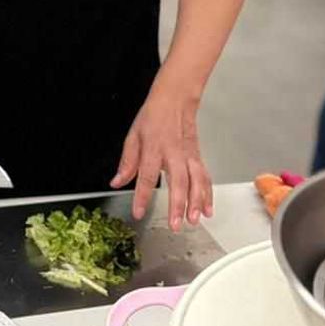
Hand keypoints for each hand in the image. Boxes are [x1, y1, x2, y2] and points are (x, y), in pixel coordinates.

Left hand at [109, 84, 212, 230]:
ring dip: (197, 202)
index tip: (138, 212)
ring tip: (193, 220)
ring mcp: (188, 156)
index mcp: (153, 148)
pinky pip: (205, 178)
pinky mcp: (198, 158)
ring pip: (196, 181)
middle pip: (178, 181)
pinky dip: (208, 195)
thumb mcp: (133, 137)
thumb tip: (116, 182)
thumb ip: (127, 162)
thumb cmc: (152, 118)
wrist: (174, 101)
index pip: (146, 175)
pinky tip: (206, 210)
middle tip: (176, 224)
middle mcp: (173, 153)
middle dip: (178, 204)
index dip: (142, 195)